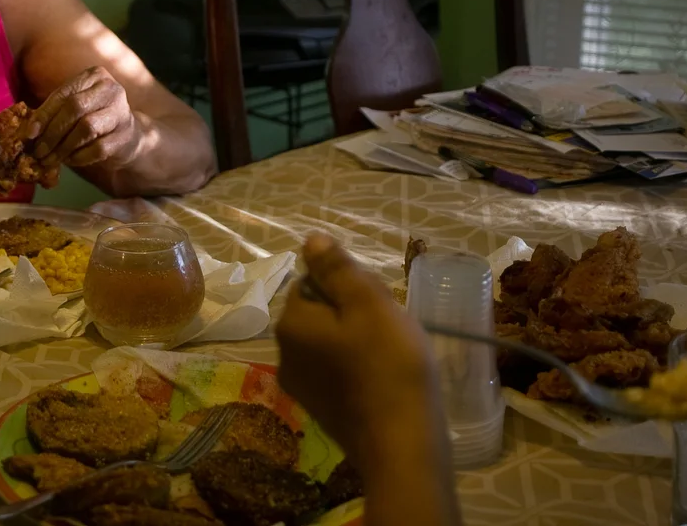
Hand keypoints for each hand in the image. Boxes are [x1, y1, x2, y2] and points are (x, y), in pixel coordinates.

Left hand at [22, 66, 140, 168]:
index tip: (29, 134)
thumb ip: (54, 113)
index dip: (44, 114)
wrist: (128, 136)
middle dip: (52, 132)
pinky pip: (97, 148)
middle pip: (74, 108)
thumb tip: (26, 133)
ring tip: (49, 159)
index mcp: (94, 76)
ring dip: (63, 147)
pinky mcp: (126, 136)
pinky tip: (69, 160)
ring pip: (86, 128)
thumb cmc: (93, 118)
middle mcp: (111, 89)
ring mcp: (121, 112)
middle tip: (38, 151)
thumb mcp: (75, 107)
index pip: (63, 94)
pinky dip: (79, 157)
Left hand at [276, 233, 437, 453]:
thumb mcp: (369, 304)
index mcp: (290, 324)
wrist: (402, 447)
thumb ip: (337, 269)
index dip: (346, 287)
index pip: (309, 282)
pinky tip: (384, 379)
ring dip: (357, 341)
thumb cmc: (390, 367)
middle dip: (352, 313)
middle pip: (319, 313)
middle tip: (389, 329)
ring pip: (329, 343)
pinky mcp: (321, 410)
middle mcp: (283, 354)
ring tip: (391, 355)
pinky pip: (336, 372)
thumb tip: (310, 239)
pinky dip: (358, 368)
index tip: (376, 305)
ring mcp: (301, 387)